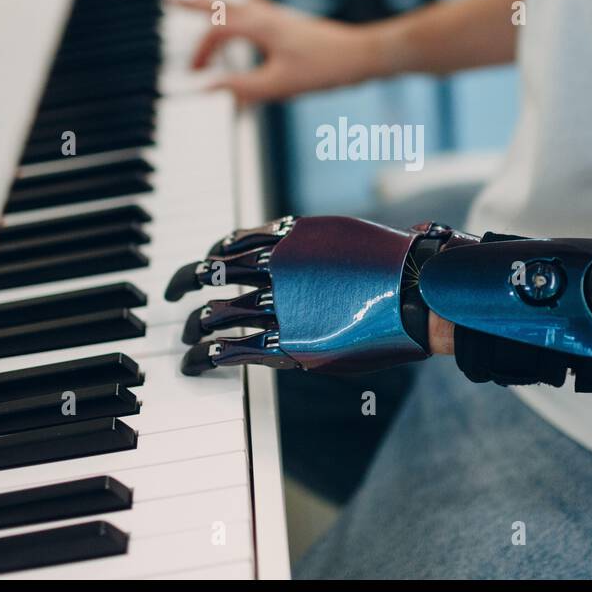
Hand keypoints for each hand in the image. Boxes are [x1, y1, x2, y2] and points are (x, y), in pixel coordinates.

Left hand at [164, 216, 466, 375]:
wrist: (418, 294)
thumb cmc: (384, 262)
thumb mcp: (334, 232)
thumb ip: (295, 236)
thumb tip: (265, 239)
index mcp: (286, 239)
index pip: (224, 248)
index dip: (203, 260)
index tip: (194, 271)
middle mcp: (279, 271)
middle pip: (211, 279)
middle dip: (182, 288)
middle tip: (172, 297)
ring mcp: (285, 310)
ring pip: (217, 317)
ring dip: (196, 328)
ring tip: (188, 338)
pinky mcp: (295, 346)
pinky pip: (238, 351)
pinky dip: (213, 355)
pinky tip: (202, 360)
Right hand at [169, 0, 387, 103]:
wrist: (364, 54)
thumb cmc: (327, 68)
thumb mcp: (281, 84)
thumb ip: (243, 88)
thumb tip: (209, 90)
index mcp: (261, 27)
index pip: (217, 32)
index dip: (201, 52)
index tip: (196, 74)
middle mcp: (267, 16)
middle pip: (223, 4)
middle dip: (194, 3)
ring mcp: (280, 17)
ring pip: (240, 3)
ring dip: (217, 2)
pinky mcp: (291, 24)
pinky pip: (259, 8)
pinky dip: (244, 7)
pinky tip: (249, 6)